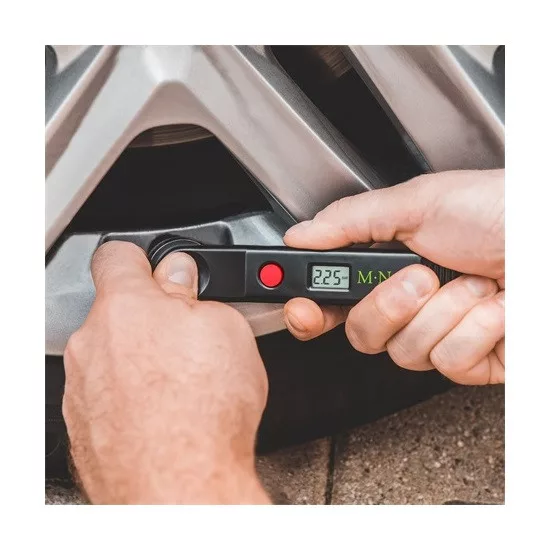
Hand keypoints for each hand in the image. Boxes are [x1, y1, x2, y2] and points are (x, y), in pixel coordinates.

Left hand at [63, 241, 269, 503]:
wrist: (182, 489)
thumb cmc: (204, 417)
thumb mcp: (227, 331)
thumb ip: (196, 295)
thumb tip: (185, 280)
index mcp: (126, 307)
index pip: (119, 256)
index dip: (145, 260)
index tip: (162, 273)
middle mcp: (93, 343)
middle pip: (119, 309)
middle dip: (151, 315)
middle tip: (187, 336)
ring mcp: (84, 385)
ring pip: (113, 352)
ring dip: (142, 357)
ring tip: (181, 383)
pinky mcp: (84, 421)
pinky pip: (108, 390)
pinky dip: (132, 392)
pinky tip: (165, 410)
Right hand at [283, 169, 503, 384]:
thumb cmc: (502, 211)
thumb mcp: (419, 201)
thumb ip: (350, 220)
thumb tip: (301, 236)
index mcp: (390, 265)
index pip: (334, 301)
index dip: (311, 311)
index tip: (304, 308)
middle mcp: (411, 304)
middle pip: (362, 334)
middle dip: (389, 305)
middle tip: (418, 276)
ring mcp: (441, 334)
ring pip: (404, 352)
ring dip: (443, 310)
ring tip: (475, 281)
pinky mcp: (472, 361)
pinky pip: (447, 362)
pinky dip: (474, 330)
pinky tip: (494, 307)